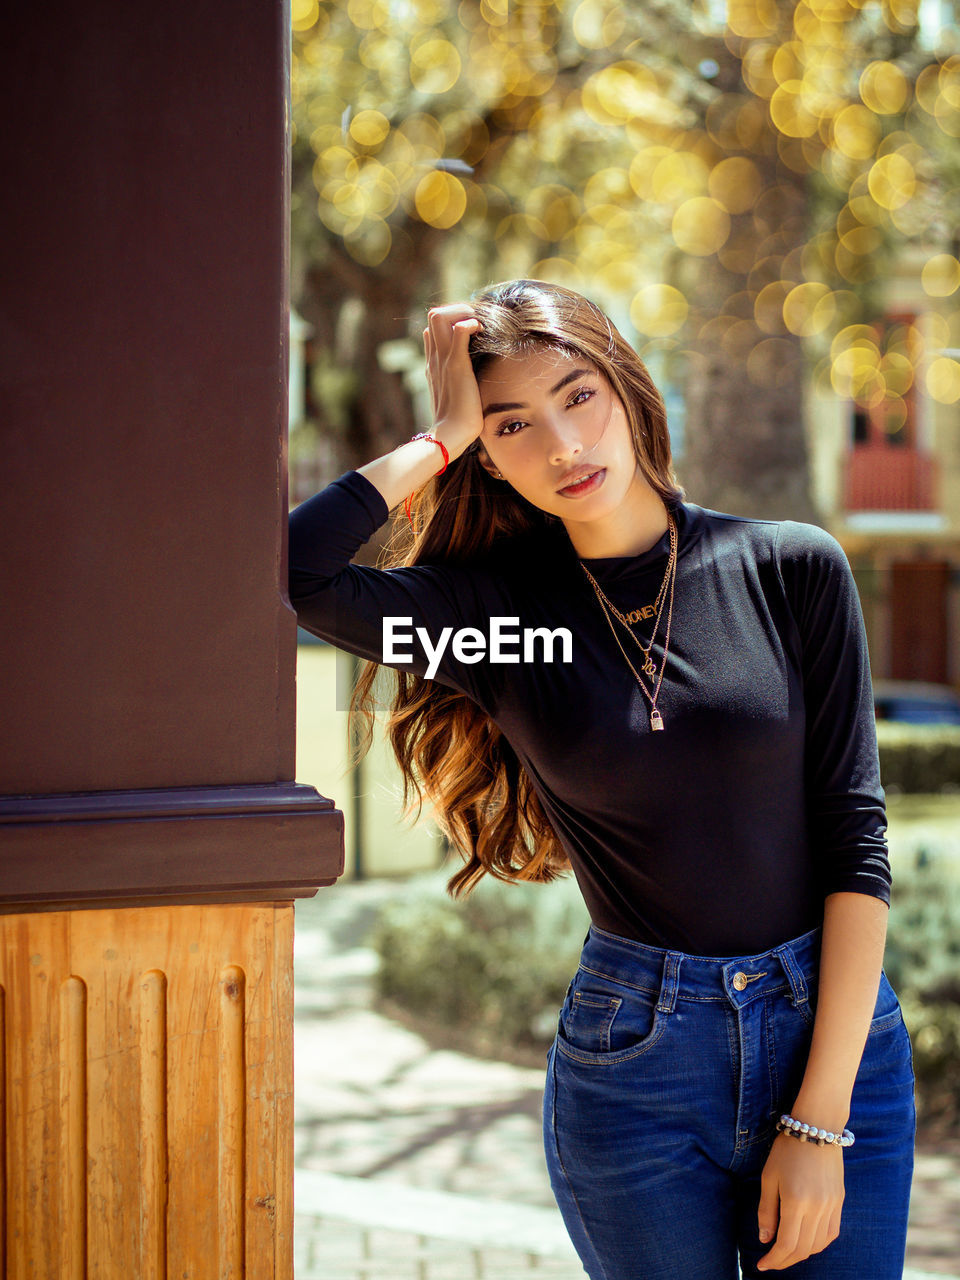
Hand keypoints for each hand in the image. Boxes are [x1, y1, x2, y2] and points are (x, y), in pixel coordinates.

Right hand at [423, 304, 483, 458]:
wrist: (452, 433)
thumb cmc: (459, 418)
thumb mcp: (458, 395)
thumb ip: (459, 380)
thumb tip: (469, 375)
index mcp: (433, 362)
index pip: (434, 326)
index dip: (453, 320)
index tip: (472, 331)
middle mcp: (435, 356)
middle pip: (434, 314)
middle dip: (458, 311)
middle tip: (477, 325)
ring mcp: (443, 359)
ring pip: (441, 315)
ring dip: (462, 312)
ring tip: (478, 327)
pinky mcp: (456, 364)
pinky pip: (459, 329)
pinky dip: (471, 323)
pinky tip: (481, 331)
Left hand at [756, 1133, 843, 1270]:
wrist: (817, 1128)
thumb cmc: (786, 1150)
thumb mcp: (769, 1177)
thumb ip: (767, 1210)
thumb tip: (765, 1239)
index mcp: (796, 1202)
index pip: (786, 1244)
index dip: (774, 1259)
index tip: (761, 1265)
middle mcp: (817, 1208)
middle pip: (803, 1249)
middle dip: (785, 1260)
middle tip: (771, 1262)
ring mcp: (831, 1206)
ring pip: (818, 1245)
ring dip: (802, 1254)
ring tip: (786, 1253)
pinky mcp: (840, 1202)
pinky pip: (831, 1233)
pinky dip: (818, 1243)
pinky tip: (807, 1242)